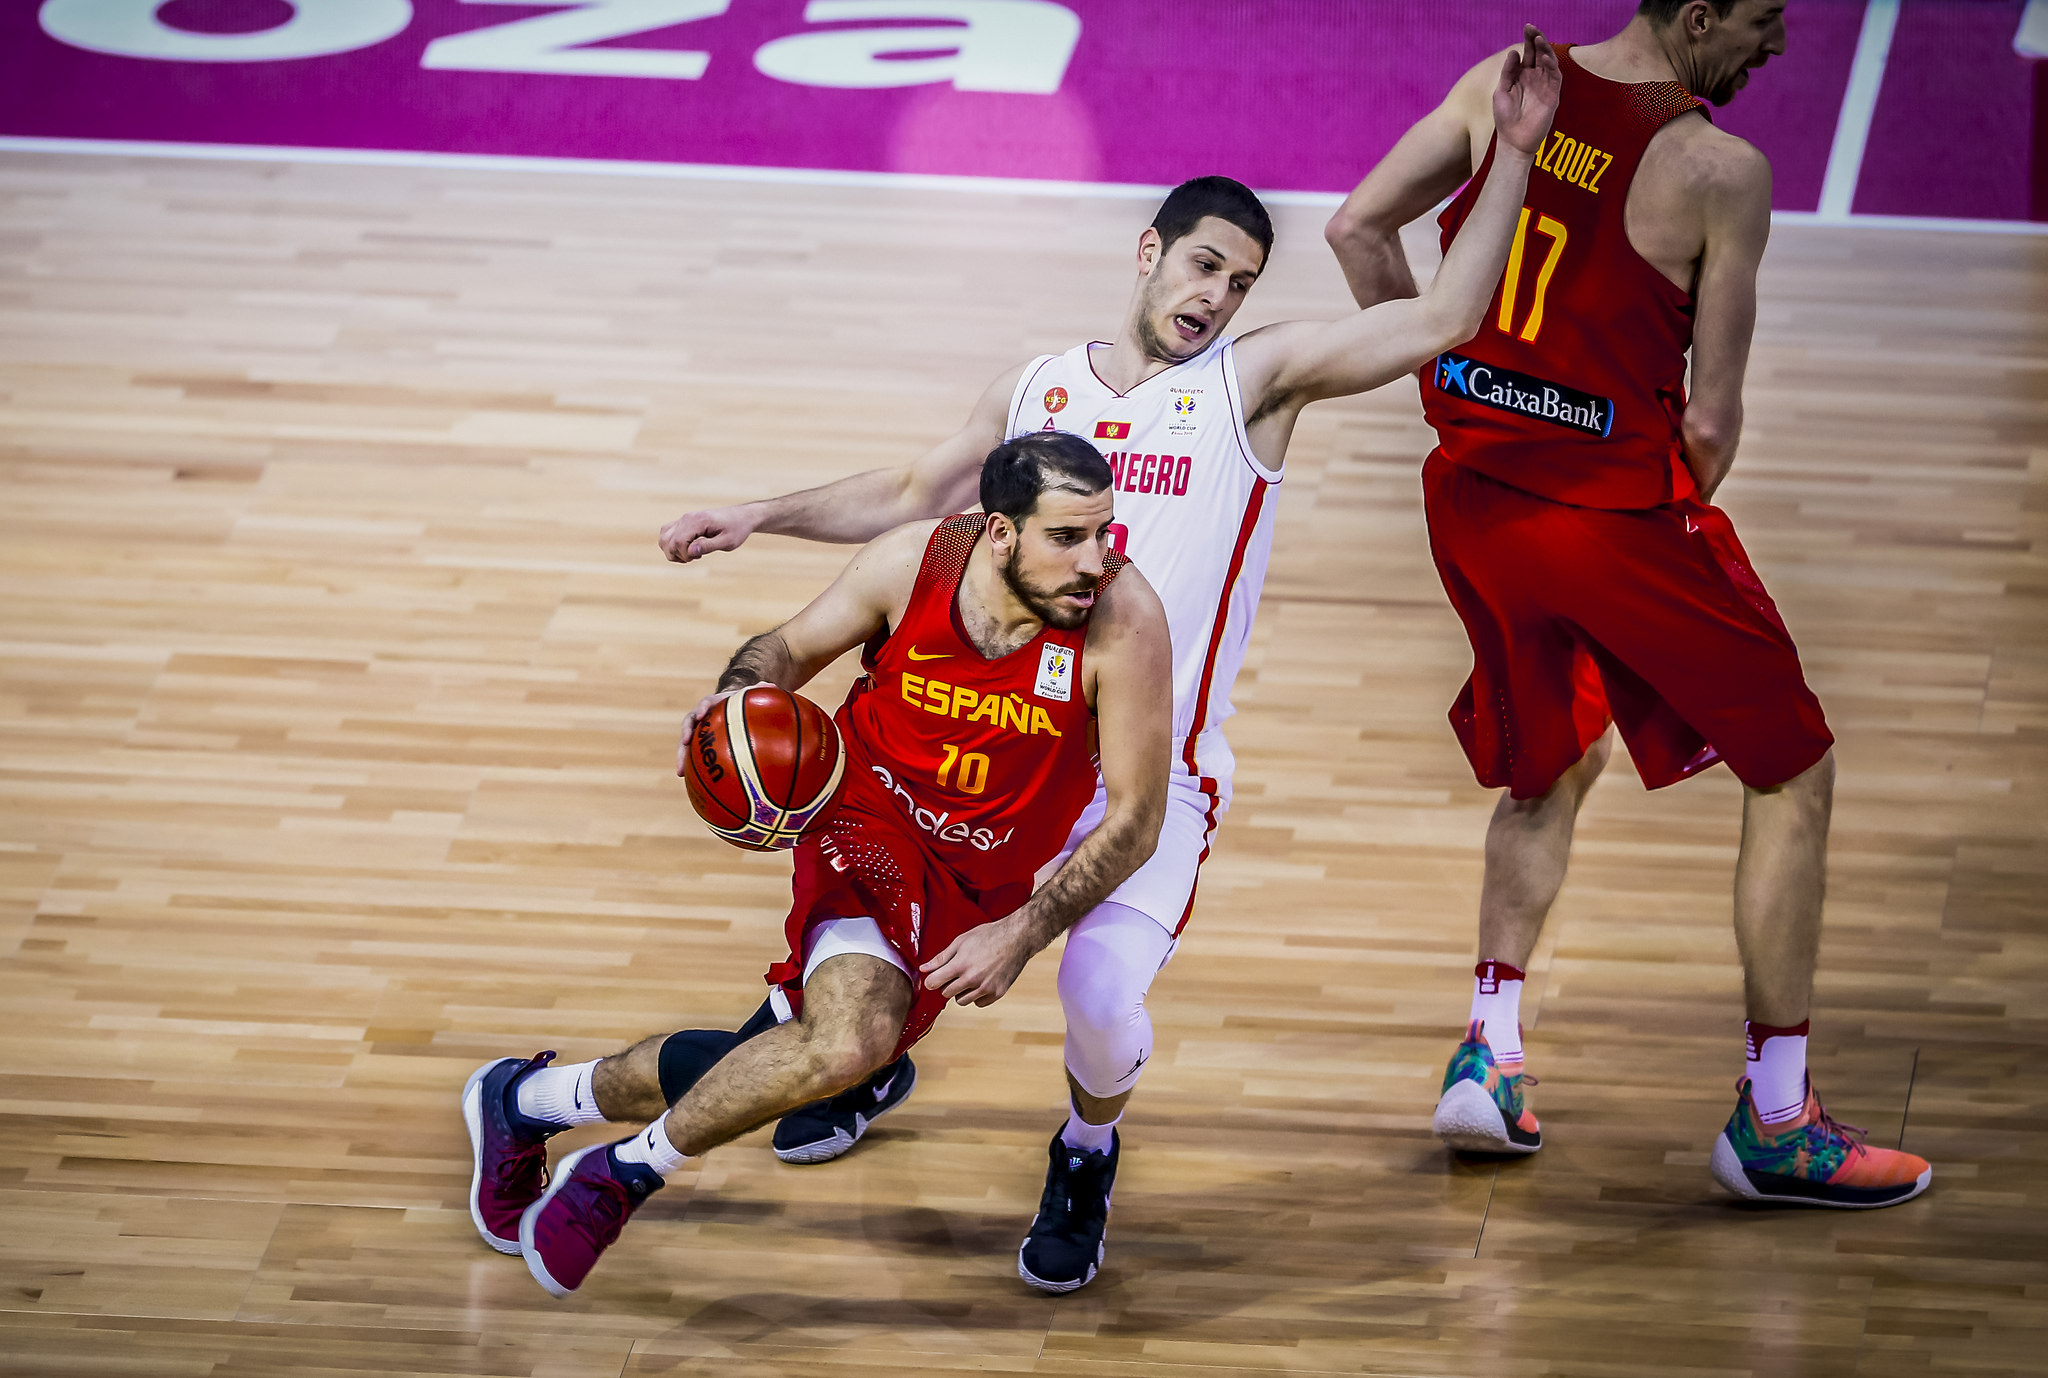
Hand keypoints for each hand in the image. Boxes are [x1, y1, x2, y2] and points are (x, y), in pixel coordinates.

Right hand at [659, 505, 757, 563]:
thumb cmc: (737, 530)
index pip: (678, 542)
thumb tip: (691, 552)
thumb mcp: (727, 542)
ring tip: (691, 554)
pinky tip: (687, 549)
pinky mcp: (684, 523)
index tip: (700, 557)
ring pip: (664, 538)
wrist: (742, 517)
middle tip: (697, 557)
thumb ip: (709, 546)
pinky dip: (671, 544)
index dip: (685, 555)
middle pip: (667, 542)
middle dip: (678, 555)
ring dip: (672, 551)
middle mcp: (686, 518)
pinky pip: (667, 533)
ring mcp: (683, 519)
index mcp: (697, 521)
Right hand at [676, 681, 768, 775]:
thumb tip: (770, 685)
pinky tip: (693, 783)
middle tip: (683, 743)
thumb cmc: (744, 702)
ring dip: (682, 757)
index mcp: (714, 703)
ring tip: (680, 773)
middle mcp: (703, 717)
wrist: (735, 709)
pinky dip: (693, 769)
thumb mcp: (751, 695)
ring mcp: (700, 732)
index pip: (705, 703)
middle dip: (685, 734)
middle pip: (689, 725)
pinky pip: (695, 756)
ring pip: (687, 744)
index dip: (702, 708)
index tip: (701, 715)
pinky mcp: (702, 746)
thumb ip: (758, 691)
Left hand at [918, 918, 1033, 1006]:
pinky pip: (978, 1003)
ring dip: (961, 992)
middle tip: (956, 973)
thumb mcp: (961, 941)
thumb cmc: (989, 936)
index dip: (931, 980)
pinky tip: (981, 982)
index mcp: (960, 964)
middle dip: (947, 984)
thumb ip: (941, 957)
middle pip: (946, 993)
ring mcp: (985, 988)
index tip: (934, 978)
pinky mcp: (997, 993)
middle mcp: (972, 979)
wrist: (1017, 938)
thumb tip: (924, 968)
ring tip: (969, 977)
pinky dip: (977, 995)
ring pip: (961, 1001)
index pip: (933, 983)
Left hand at [1492, 25, 1560, 157]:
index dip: (1528, 39)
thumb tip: (1514, 52)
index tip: (1527, 26)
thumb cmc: (1505, 119)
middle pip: (1540, 54)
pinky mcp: (1553, 95)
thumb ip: (1508, 72)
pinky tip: (1544, 58)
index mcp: (1522, 76)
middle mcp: (1535, 78)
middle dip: (1537, 40)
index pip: (1528, 53)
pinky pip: (1555, 77)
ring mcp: (1545, 86)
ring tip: (1539, 39)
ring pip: (1549, 62)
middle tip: (1532, 28)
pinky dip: (1551, 66)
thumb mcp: (1501, 92)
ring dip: (1545, 50)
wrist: (1513, 141)